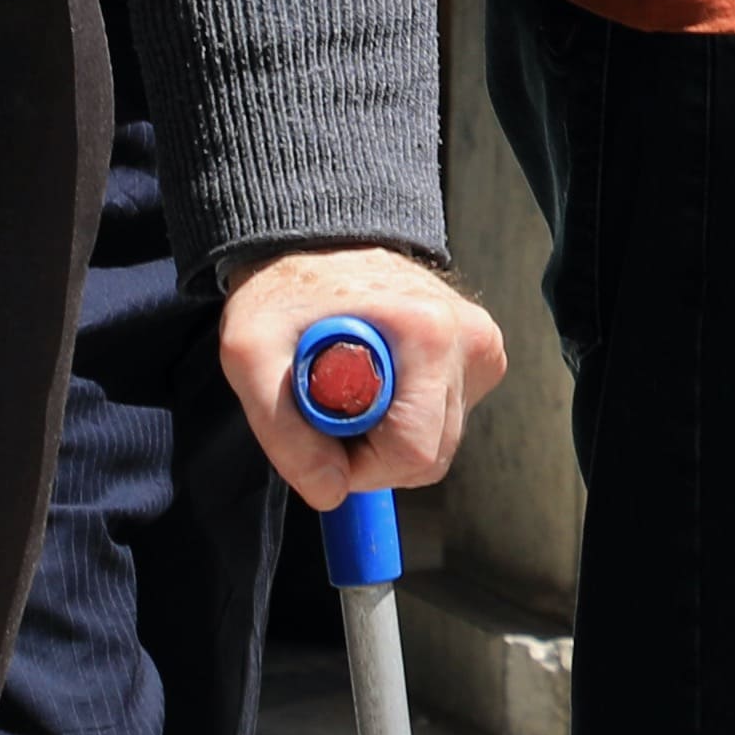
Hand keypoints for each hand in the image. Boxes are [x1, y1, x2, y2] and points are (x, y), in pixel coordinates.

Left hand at [220, 245, 509, 512]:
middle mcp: (470, 338)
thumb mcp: (250, 355)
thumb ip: (282, 432)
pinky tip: (380, 379)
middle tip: (329, 411)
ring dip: (389, 436)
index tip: (320, 430)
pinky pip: (449, 418)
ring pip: (442, 443)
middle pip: (432, 456)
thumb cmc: (282, 294)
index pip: (411, 452)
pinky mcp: (484, 352)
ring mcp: (482, 345)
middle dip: (373, 454)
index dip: (358, 464)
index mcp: (427, 333)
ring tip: (352, 388)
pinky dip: (409, 416)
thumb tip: (329, 493)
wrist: (316, 242)